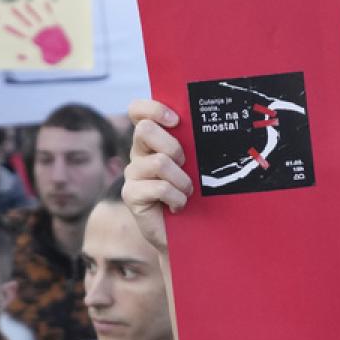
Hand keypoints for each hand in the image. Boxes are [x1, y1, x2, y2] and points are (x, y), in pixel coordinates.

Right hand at [120, 98, 192, 251]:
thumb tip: (208, 121)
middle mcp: (138, 153)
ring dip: (181, 180)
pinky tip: (179, 206)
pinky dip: (177, 198)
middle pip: (145, 130)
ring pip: (159, 162)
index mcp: (152, 140)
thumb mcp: (196, 164)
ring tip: (187, 192)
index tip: (176, 120)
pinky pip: (159, 187)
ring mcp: (132, 174)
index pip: (138, 111)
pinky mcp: (131, 195)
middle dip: (173, 146)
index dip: (153, 108)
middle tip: (185, 165)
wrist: (187, 231)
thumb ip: (192, 144)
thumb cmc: (195, 194)